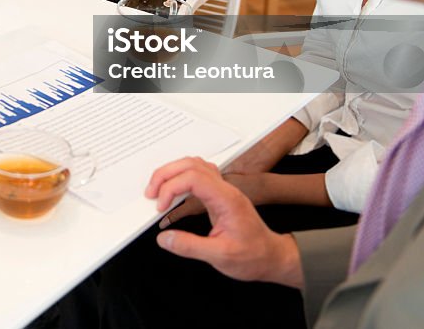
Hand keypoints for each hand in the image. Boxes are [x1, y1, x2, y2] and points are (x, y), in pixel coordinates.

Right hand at [145, 157, 303, 287]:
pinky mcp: (220, 195)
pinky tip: (174, 192)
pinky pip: (198, 174)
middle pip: (191, 164)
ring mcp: (223, 189)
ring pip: (194, 165)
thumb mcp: (220, 257)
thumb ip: (190, 247)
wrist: (272, 257)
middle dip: (166, 174)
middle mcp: (225, 189)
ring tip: (158, 191)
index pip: (193, 178)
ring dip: (173, 173)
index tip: (160, 207)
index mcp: (226, 199)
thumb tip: (164, 238)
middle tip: (150, 193)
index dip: (171, 188)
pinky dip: (181, 178)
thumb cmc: (252, 257)